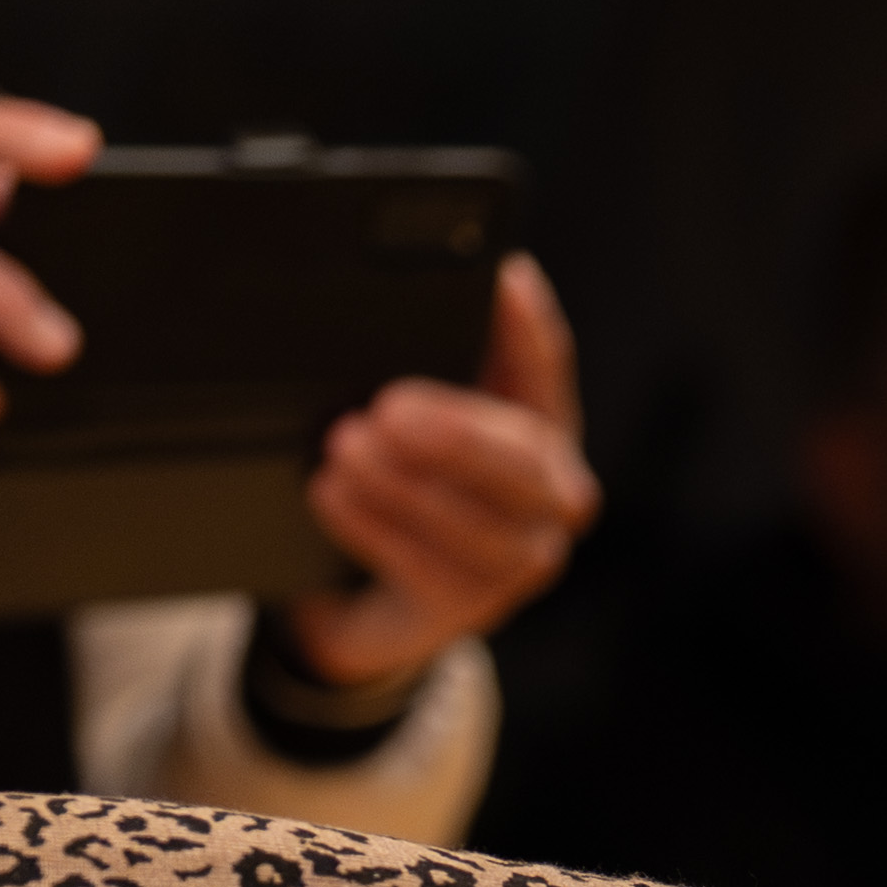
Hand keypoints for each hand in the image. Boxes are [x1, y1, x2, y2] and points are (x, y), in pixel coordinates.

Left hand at [280, 255, 602, 685]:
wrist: (382, 595)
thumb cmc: (414, 487)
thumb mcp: (429, 420)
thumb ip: (450, 355)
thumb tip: (474, 279)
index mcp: (547, 434)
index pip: (549, 372)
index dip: (531, 328)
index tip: (504, 280)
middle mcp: (553, 501)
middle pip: (526, 462)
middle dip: (458, 433)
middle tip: (389, 408)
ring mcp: (518, 562)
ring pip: (478, 526)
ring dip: (405, 485)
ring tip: (345, 447)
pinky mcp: (469, 607)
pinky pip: (427, 569)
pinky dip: (375, 527)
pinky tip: (333, 493)